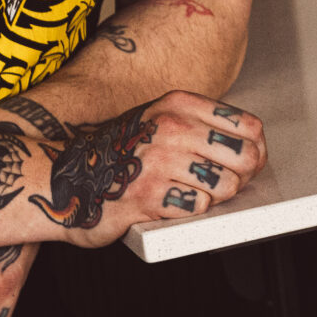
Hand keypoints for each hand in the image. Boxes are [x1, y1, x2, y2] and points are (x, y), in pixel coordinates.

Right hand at [25, 91, 268, 248]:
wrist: (59, 176)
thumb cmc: (114, 153)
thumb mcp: (156, 121)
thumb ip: (198, 127)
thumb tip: (250, 148)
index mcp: (178, 104)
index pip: (248, 126)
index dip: (257, 150)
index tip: (250, 164)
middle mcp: (171, 127)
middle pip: (244, 157)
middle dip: (242, 177)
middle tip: (225, 185)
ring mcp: (159, 161)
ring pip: (225, 186)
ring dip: (215, 197)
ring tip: (192, 195)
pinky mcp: (148, 196)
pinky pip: (197, 207)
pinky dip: (191, 211)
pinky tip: (171, 205)